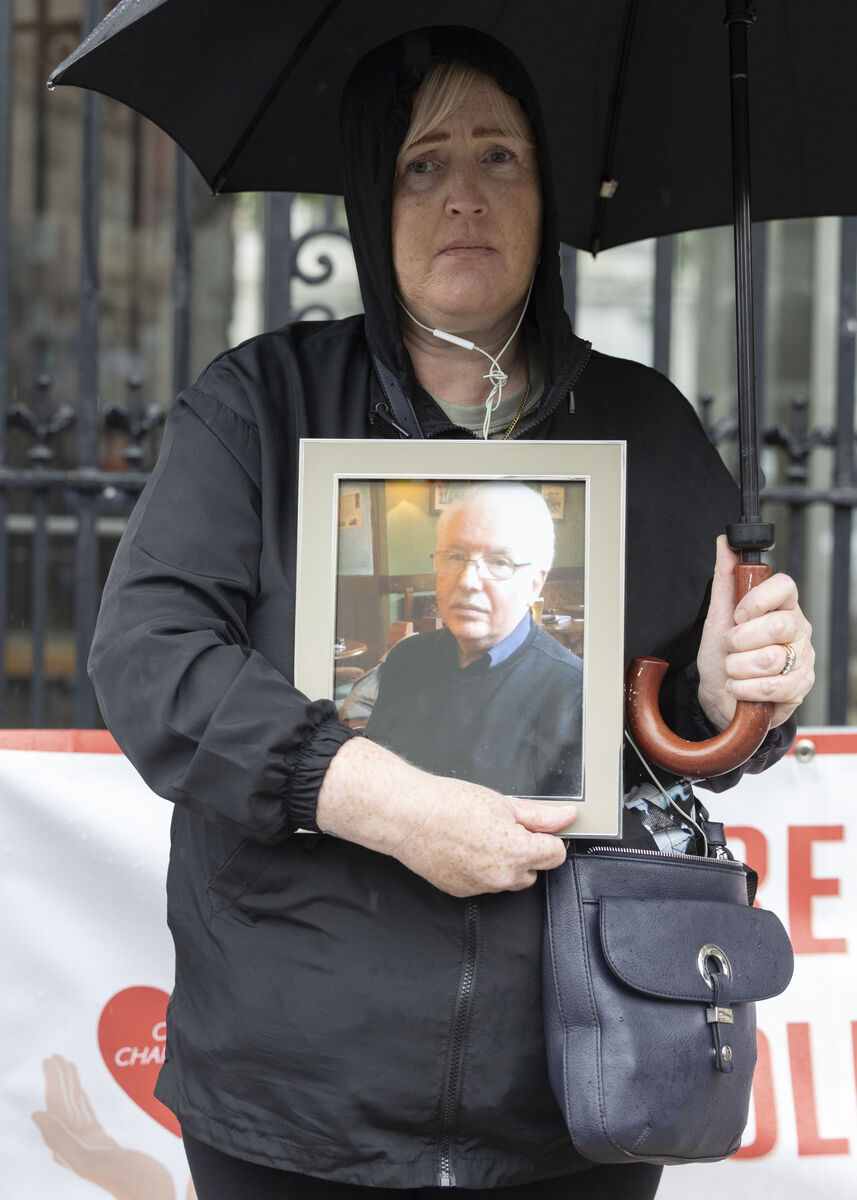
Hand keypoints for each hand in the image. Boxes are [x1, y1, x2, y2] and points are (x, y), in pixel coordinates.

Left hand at [31, 1055, 175, 1199]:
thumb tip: (36, 1115)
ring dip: (70, 1086)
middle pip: (65, 1104)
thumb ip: (61, 1138)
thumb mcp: (87, 1159)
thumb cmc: (124, 1178)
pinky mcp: (106, 1143)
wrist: (152, 1194)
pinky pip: (89, 1114)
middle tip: (55, 1057)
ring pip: (76, 1107)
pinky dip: (83, 1099)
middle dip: (60, 1080)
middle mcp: (79, 1143)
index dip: (53, 1082)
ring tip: (66, 1066)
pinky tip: (81, 1093)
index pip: (57, 1106)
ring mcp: (92, 1142)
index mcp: (73, 1144)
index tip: (51, 1061)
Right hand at [317, 736, 573, 896]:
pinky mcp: (462, 892)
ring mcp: (482, 888)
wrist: (409, 818)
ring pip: (508, 880)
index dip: (548, 838)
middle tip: (502, 827)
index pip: (556, 855)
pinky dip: (480, 870)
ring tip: (480, 837)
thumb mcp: (503, 803)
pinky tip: (464, 849)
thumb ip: (540, 816)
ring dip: (504, 863)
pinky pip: (484, 884)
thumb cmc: (451, 804)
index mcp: (519, 853)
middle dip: (525, 852)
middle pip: (533, 870)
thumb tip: (568, 817)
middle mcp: (503, 877)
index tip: (537, 828)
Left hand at [697, 536, 814, 730]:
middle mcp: (797, 630)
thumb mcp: (718, 615)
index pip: (785, 586)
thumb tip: (724, 542)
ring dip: (739, 667)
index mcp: (780, 606)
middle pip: (780, 625)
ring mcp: (802, 659)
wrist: (720, 696)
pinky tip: (739, 686)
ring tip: (732, 670)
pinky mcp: (799, 687)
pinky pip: (774, 686)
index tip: (738, 614)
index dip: (759, 599)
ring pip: (773, 658)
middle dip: (742, 640)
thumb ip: (725, 579)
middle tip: (729, 646)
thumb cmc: (722, 654)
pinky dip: (746, 688)